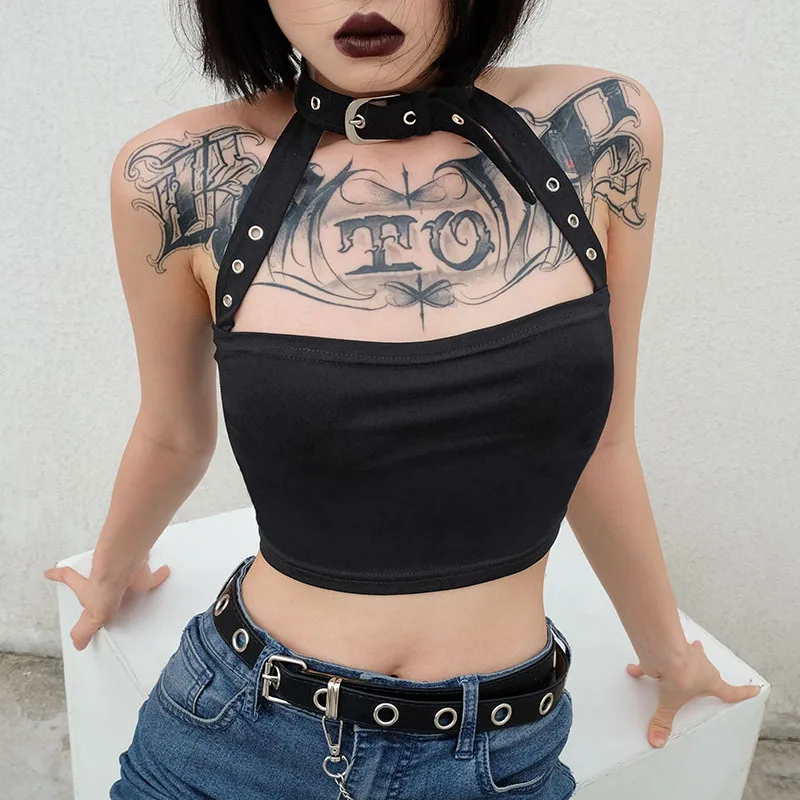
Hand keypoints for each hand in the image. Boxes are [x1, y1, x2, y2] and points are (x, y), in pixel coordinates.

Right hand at [44, 557, 169, 650]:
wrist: (121, 571)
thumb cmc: (104, 588)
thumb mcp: (90, 617)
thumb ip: (83, 631)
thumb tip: (77, 644)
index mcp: (88, 588)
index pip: (69, 579)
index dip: (59, 575)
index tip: (50, 570)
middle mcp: (104, 577)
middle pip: (99, 575)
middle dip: (101, 578)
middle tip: (106, 582)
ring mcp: (122, 572)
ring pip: (125, 573)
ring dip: (130, 577)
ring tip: (136, 584)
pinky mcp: (140, 570)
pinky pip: (152, 572)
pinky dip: (159, 572)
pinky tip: (165, 571)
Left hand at [627, 639, 761, 748]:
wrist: (665, 652)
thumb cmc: (679, 674)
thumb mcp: (671, 704)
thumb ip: (663, 721)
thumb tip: (657, 739)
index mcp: (710, 681)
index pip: (731, 692)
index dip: (744, 693)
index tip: (755, 689)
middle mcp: (701, 666)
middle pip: (707, 671)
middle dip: (704, 675)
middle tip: (702, 679)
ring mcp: (687, 655)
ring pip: (686, 658)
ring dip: (678, 662)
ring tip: (669, 668)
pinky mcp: (670, 650)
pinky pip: (659, 657)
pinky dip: (647, 663)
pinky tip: (633, 669)